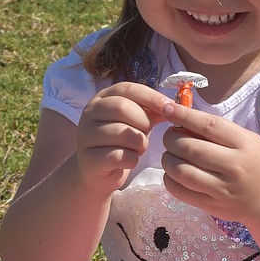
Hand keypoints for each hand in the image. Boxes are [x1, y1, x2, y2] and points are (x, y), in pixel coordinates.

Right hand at [75, 82, 168, 197]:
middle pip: (122, 107)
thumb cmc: (121, 142)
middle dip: (143, 121)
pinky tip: (131, 160)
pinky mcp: (88, 158)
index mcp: (103, 98)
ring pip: (121, 132)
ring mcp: (85, 135)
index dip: (151, 97)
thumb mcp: (136, 122)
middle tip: (147, 133)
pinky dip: (132, 159)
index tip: (170, 108)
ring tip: (139, 148)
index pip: (127, 88)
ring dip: (139, 143)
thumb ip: (152, 111)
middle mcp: (90, 112)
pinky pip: (117, 156)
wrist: (98, 172)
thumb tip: (174, 107)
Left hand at [159, 100, 259, 223]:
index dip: (183, 115)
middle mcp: (234, 166)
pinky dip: (169, 179)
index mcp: (244, 144)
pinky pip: (180, 191)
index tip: (167, 108)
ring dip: (167, 160)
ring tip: (170, 155)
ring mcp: (222, 189)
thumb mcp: (247, 141)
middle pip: (190, 148)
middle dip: (171, 139)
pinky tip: (173, 173)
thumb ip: (218, 131)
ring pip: (181, 171)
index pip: (208, 125)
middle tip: (169, 137)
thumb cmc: (256, 164)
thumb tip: (181, 121)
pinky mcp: (212, 206)